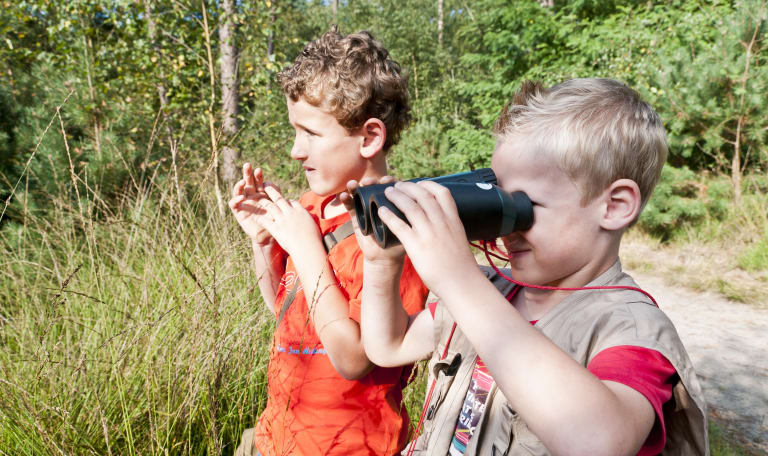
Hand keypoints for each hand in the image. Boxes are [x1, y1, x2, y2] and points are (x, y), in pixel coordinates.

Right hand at [229, 163, 274, 244]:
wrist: (269, 235)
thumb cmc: (274, 220)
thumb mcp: (277, 206)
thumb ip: (276, 194)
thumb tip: (271, 184)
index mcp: (262, 193)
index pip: (259, 181)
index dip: (258, 175)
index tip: (259, 170)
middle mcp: (252, 195)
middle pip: (248, 182)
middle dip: (247, 173)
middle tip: (247, 165)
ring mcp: (244, 202)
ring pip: (239, 190)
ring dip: (239, 184)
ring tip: (243, 181)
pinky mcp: (238, 211)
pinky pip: (234, 204)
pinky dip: (236, 199)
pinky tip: (241, 197)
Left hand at [253, 185, 323, 256]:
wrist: (308, 248)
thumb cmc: (313, 240)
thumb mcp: (313, 226)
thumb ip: (308, 221)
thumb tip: (309, 222)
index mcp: (300, 211)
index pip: (291, 202)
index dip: (286, 201)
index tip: (283, 201)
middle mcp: (290, 212)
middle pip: (279, 198)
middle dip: (271, 191)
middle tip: (265, 185)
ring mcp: (282, 220)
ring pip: (270, 207)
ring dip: (263, 202)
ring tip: (257, 198)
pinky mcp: (276, 229)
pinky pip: (265, 221)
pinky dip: (260, 219)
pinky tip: (256, 218)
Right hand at [339, 176, 405, 266]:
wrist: (383, 257)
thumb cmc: (398, 243)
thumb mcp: (407, 231)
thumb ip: (411, 221)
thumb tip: (417, 209)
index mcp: (393, 203)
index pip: (392, 187)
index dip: (389, 181)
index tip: (386, 180)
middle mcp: (380, 202)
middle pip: (375, 186)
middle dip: (372, 181)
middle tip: (369, 182)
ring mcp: (367, 208)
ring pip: (361, 193)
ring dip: (356, 186)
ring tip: (353, 185)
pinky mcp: (356, 216)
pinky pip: (350, 205)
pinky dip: (346, 199)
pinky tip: (343, 195)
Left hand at [376, 180, 478, 294]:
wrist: (462, 283)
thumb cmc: (461, 266)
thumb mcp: (459, 239)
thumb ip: (450, 229)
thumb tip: (443, 225)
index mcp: (453, 220)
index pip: (443, 193)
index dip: (429, 185)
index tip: (420, 183)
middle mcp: (442, 223)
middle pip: (423, 196)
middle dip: (409, 187)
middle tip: (398, 185)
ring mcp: (429, 233)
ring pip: (410, 206)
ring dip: (397, 196)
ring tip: (388, 192)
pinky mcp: (416, 246)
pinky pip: (399, 226)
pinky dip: (389, 216)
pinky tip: (381, 211)